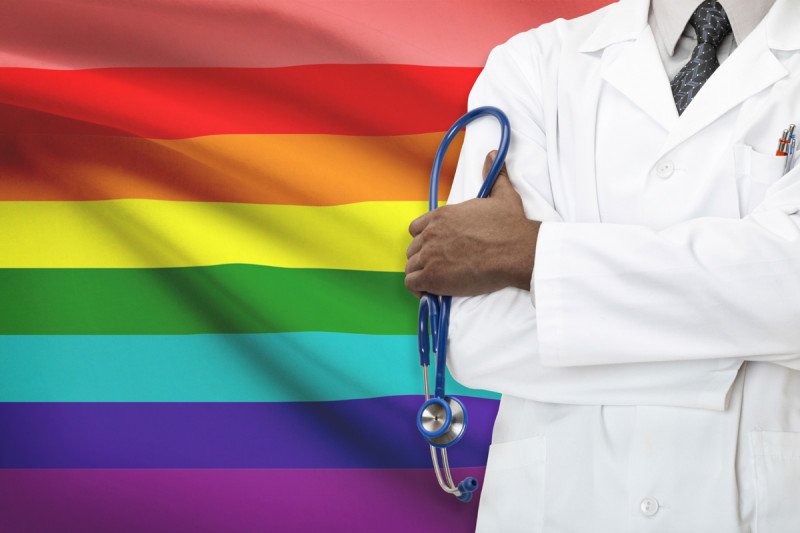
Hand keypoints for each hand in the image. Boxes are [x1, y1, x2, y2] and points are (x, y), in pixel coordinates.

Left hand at [404, 151, 540, 296]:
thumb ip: (494, 175)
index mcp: (442, 215)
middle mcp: (431, 233)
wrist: (517, 250)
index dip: (424, 240)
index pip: (416, 229)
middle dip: (423, 258)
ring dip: (420, 274)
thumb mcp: (502, 194)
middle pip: (413, 249)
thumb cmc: (510, 226)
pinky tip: (432, 292)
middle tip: (439, 267)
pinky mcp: (432, 277)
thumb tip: (493, 155)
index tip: (436, 248)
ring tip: (436, 281)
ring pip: (410, 267)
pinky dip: (419, 289)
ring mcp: (429, 255)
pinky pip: (412, 283)